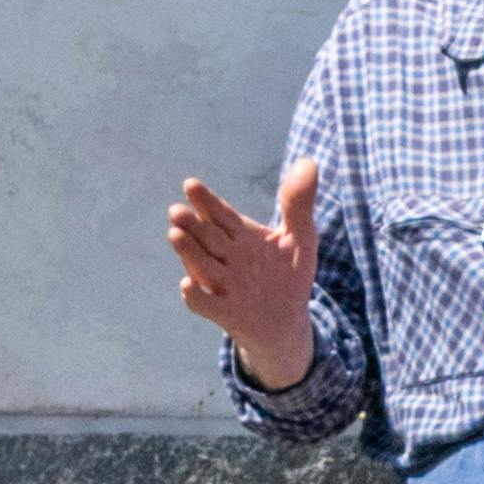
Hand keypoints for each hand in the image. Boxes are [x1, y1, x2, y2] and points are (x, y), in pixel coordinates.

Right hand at [167, 159, 321, 389]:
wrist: (286, 322)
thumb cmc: (289, 276)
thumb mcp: (301, 237)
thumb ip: (298, 203)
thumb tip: (308, 161)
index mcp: (241, 236)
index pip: (220, 215)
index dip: (205, 201)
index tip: (190, 184)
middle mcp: (227, 258)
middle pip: (207, 237)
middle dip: (191, 223)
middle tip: (176, 210)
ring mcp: (224, 285)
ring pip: (202, 265)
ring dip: (188, 251)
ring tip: (175, 233)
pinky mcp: (226, 313)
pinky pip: (206, 305)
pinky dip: (196, 296)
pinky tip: (188, 284)